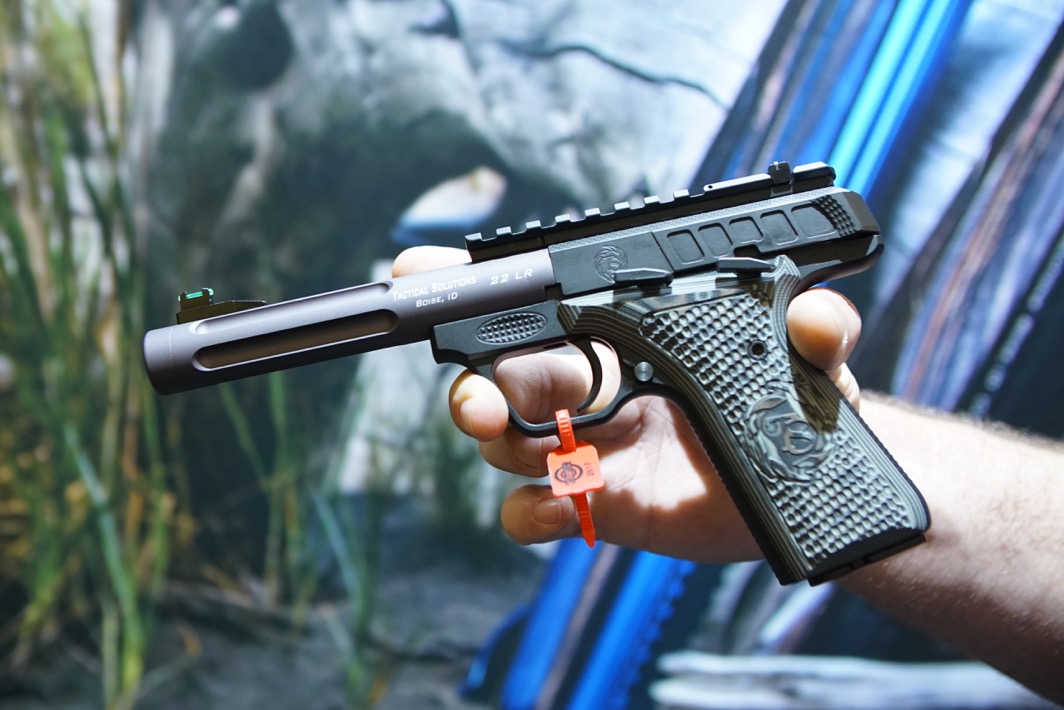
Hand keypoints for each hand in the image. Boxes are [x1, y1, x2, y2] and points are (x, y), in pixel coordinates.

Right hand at [393, 246, 863, 561]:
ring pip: (506, 443)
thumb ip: (819, 332)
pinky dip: (532, 510)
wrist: (812, 488)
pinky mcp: (598, 507)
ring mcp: (589, 450)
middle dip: (474, 385)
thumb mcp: (811, 362)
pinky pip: (534, 511)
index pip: (537, 303)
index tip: (416, 272)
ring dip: (508, 443)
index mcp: (624, 336)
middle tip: (482, 402)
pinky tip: (563, 506)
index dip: (474, 286)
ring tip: (553, 451)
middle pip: (500, 378)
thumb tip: (822, 317)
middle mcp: (592, 388)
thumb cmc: (798, 406)